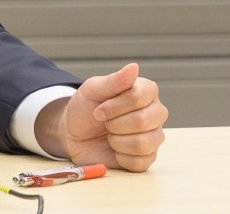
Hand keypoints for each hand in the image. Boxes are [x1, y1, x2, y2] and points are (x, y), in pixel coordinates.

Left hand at [43, 63, 167, 171]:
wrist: (74, 133)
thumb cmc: (85, 108)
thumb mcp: (92, 90)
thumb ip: (113, 80)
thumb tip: (134, 67)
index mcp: (145, 92)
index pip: (141, 96)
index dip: (115, 105)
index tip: (99, 109)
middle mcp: (155, 113)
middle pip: (144, 120)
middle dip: (114, 123)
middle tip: (104, 122)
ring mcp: (154, 136)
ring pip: (144, 143)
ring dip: (117, 140)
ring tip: (110, 135)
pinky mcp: (147, 158)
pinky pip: (140, 161)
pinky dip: (120, 156)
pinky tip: (115, 148)